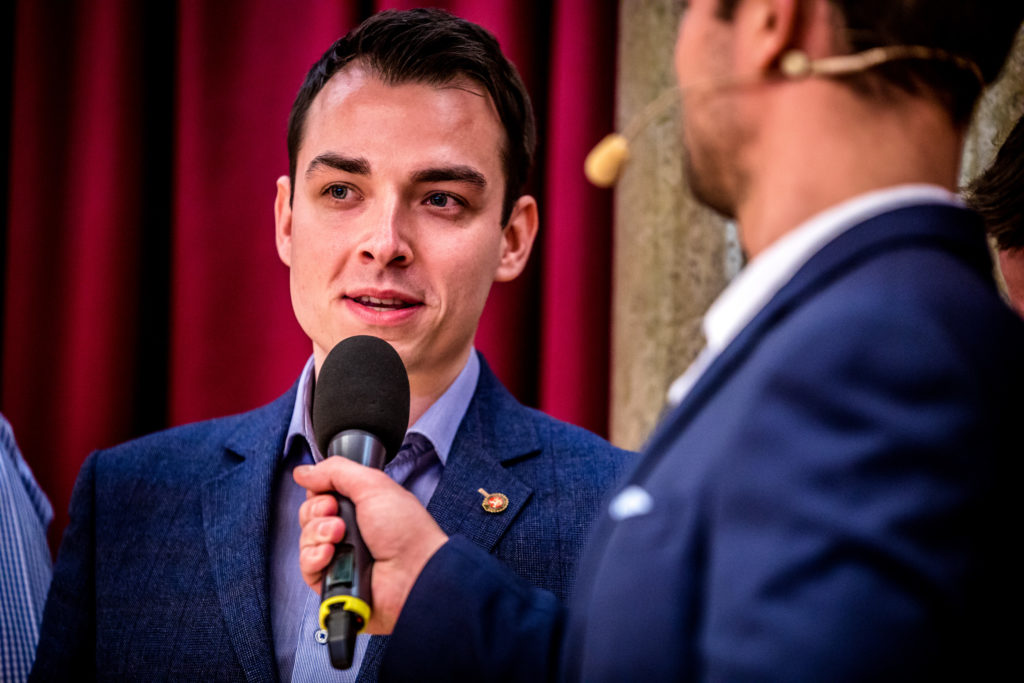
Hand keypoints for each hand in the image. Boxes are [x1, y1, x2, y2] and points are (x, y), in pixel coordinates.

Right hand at [294, 457, 448, 633]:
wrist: (414, 572)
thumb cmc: (406, 530)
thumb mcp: (373, 486)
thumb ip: (336, 471)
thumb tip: (304, 471)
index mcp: (359, 506)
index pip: (320, 495)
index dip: (319, 494)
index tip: (331, 497)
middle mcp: (348, 530)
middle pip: (309, 516)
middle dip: (317, 513)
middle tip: (338, 517)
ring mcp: (340, 556)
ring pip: (305, 540)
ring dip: (318, 534)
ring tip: (339, 536)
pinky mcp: (333, 581)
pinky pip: (307, 567)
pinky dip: (314, 558)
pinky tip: (330, 554)